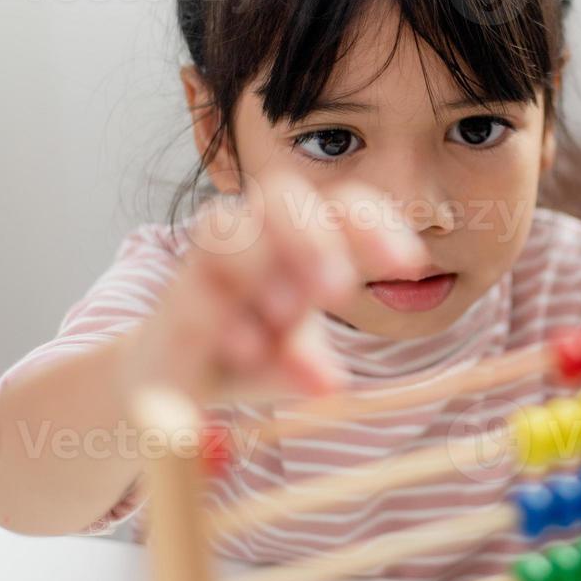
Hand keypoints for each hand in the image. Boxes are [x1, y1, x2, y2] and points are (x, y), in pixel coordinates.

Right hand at [122, 167, 426, 403]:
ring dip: (259, 264)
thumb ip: (309, 361)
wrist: (172, 374)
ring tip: (287, 312)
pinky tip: (249, 348)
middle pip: (279, 195)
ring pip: (222, 229)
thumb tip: (330, 385)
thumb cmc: (251, 347)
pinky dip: (220, 319)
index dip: (374, 224)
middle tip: (339, 289)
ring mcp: (205, 266)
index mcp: (300, 238)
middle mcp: (253, 238)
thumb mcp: (290, 355)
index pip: (340, 204)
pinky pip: (188, 295)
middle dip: (312, 236)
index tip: (410, 264)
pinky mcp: (170, 306)